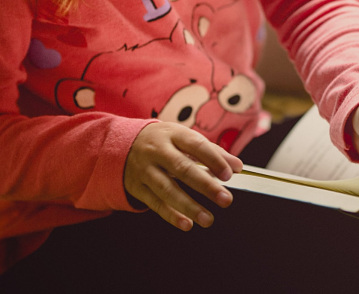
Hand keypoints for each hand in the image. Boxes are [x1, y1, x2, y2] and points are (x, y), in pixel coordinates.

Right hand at [124, 121, 242, 230]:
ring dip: (189, 206)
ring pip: (167, 189)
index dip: (213, 160)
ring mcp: (145, 170)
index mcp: (173, 134)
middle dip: (205, 185)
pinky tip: (187, 223)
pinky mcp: (137, 187)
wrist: (122, 145)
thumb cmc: (164, 142)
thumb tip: (237, 166)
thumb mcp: (184, 138)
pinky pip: (155, 203)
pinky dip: (171, 215)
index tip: (229, 174)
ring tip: (208, 219)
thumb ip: (212, 151)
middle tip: (225, 199)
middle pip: (182, 169)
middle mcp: (157, 151)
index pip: (196, 145)